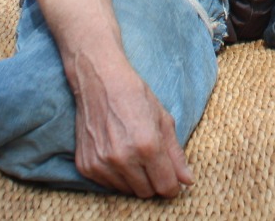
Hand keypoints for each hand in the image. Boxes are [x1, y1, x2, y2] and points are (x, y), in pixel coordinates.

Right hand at [71, 59, 193, 197]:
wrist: (100, 81)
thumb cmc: (135, 96)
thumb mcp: (163, 120)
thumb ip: (176, 154)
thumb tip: (187, 180)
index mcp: (148, 146)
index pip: (165, 187)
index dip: (172, 186)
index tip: (172, 180)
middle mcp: (123, 158)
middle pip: (146, 192)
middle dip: (154, 182)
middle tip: (152, 163)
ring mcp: (102, 164)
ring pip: (127, 191)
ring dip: (134, 180)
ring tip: (132, 154)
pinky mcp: (86, 166)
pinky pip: (107, 185)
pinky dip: (115, 176)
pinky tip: (116, 154)